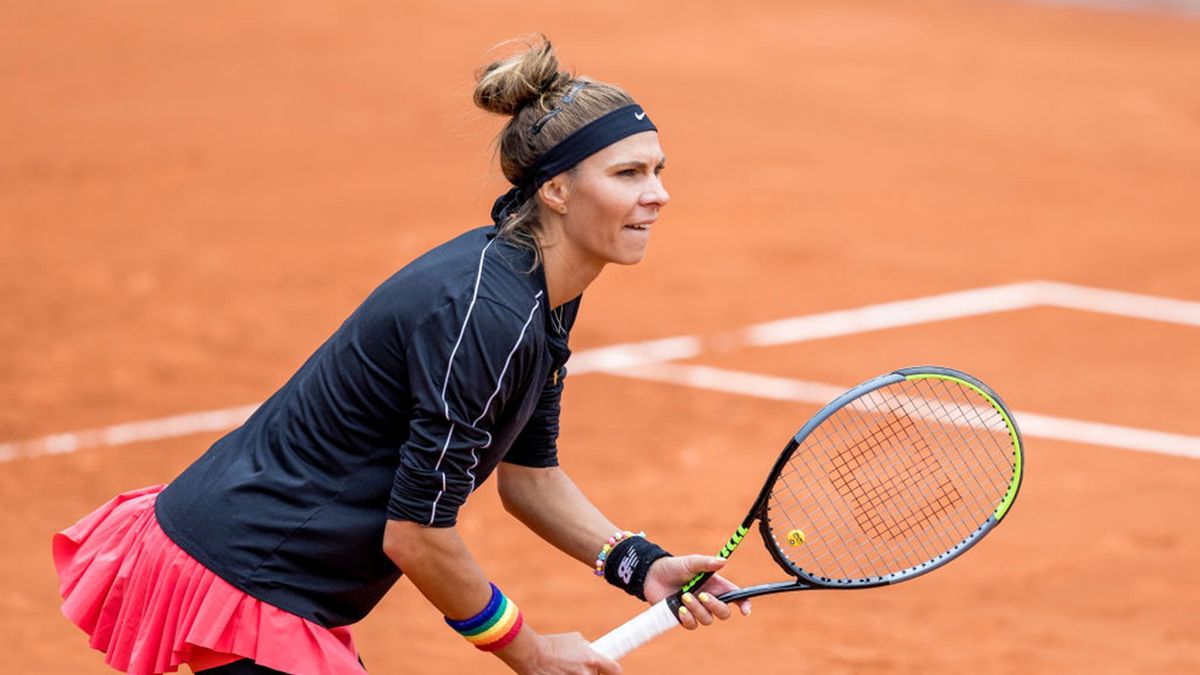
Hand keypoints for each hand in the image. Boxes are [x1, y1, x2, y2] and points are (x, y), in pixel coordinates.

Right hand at [501, 630, 621, 674]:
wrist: (531, 654)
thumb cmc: (552, 644)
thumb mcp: (574, 639)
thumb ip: (587, 647)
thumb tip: (593, 651)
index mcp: (592, 660)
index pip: (615, 671)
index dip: (614, 672)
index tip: (611, 673)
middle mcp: (587, 674)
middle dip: (591, 673)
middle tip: (578, 668)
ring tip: (564, 669)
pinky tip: (558, 672)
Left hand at [642, 555, 751, 629]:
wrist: (653, 576)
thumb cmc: (675, 567)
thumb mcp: (691, 562)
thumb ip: (706, 563)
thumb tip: (724, 561)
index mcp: (716, 586)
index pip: (736, 597)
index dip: (744, 604)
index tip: (745, 610)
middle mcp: (709, 599)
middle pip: (724, 613)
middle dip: (716, 606)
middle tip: (702, 595)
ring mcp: (697, 610)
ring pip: (708, 620)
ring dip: (697, 609)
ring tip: (684, 596)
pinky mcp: (684, 618)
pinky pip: (693, 625)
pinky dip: (688, 618)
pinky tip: (679, 608)